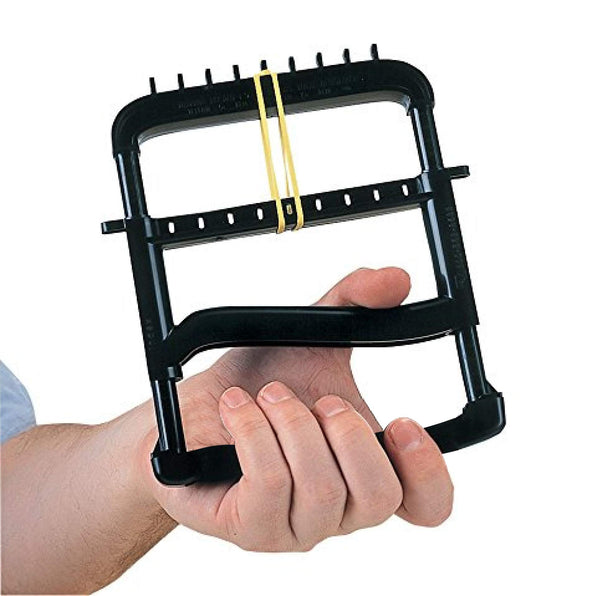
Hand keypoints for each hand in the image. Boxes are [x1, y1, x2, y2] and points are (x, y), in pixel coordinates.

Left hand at [139, 267, 452, 549]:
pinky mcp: (251, 529)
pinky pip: (269, 485)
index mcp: (364, 469)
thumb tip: (396, 279)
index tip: (405, 422)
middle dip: (346, 432)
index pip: (427, 505)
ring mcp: (296, 526)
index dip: (429, 473)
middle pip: (379, 497)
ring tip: (269, 396)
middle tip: (320, 399)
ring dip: (293, 425)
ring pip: (322, 489)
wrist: (195, 407)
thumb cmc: (258, 382)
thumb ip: (354, 303)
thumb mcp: (310, 336)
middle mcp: (339, 509)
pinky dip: (254, 433)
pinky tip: (238, 409)